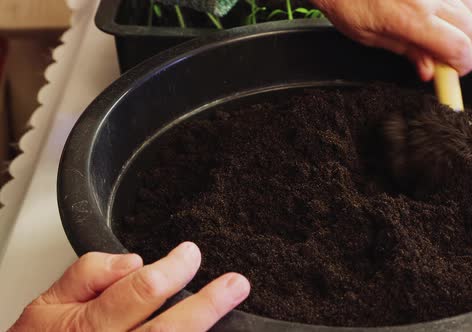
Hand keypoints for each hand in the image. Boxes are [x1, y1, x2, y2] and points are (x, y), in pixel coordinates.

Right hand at [8, 242, 249, 330]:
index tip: (190, 254)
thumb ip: (88, 274)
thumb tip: (131, 261)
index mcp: (88, 326)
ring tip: (230, 306)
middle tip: (234, 285)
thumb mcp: (47, 302)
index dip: (173, 270)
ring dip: (202, 327)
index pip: (141, 291)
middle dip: (206, 306)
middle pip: (167, 330)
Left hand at [310, 0, 471, 80]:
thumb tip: (429, 70)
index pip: (459, 48)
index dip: (462, 65)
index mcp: (413, 18)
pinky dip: (454, 1)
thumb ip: (408, 52)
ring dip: (460, 21)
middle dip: (461, 45)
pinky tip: (433, 6)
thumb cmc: (348, 2)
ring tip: (434, 24)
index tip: (454, 70)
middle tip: (440, 51)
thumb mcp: (372, 37)